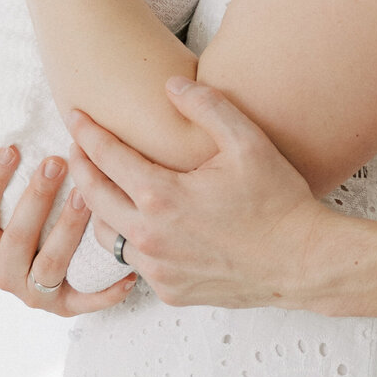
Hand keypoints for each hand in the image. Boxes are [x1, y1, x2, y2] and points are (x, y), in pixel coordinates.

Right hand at [0, 146, 136, 316]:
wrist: (27, 271)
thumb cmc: (3, 226)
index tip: (10, 148)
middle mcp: (1, 274)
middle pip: (17, 237)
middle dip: (36, 198)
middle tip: (56, 162)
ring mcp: (33, 292)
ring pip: (50, 264)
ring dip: (68, 230)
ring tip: (86, 197)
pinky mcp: (63, 306)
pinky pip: (85, 302)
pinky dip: (105, 293)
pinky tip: (126, 272)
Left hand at [68, 78, 329, 308]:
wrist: (302, 262)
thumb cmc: (279, 200)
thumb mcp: (248, 142)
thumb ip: (207, 107)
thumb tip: (171, 85)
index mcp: (162, 196)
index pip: (107, 157)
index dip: (88, 133)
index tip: (75, 117)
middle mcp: (150, 236)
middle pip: (93, 196)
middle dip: (80, 167)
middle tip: (75, 148)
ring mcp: (158, 268)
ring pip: (107, 236)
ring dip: (100, 208)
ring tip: (104, 188)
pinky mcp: (170, 290)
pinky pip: (136, 263)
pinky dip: (133, 241)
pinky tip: (144, 225)